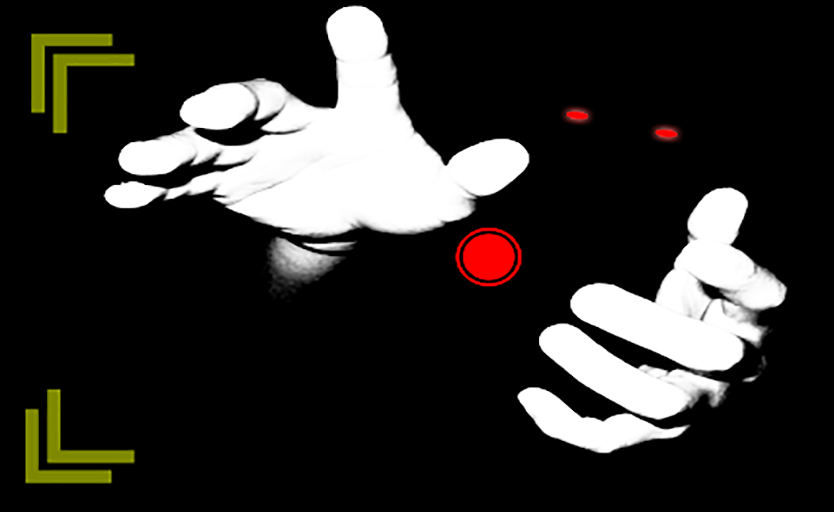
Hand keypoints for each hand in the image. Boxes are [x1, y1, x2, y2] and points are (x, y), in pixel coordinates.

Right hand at [103, 6, 528, 253]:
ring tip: (140, 160)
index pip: (366, 78)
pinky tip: (121, 196)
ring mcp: (255, 149)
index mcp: (361, 111)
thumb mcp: (441, 192)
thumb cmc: (400, 189)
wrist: (352, 211)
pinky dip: (156, 190)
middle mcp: (299, 119)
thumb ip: (473, 175)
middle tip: (210, 106)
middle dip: (234, 100)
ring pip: (209, 140)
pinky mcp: (225, 183)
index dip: (362, 51)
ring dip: (174, 146)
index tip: (355, 19)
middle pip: (263, 99)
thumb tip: (518, 157)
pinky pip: (187, 186)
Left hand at [517, 188, 786, 452]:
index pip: (765, 296)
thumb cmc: (698, 294)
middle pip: (709, 355)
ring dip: (602, 373)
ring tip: (552, 336)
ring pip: (659, 404)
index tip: (691, 252)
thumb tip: (726, 199)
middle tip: (583, 296)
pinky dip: (568, 424)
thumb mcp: (706, 257)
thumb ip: (713, 230)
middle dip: (646, 325)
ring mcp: (695, 406)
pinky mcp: (649, 432)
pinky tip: (529, 394)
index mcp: (757, 315)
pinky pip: (612, 437)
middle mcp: (736, 368)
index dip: (736, 276)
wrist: (682, 354)